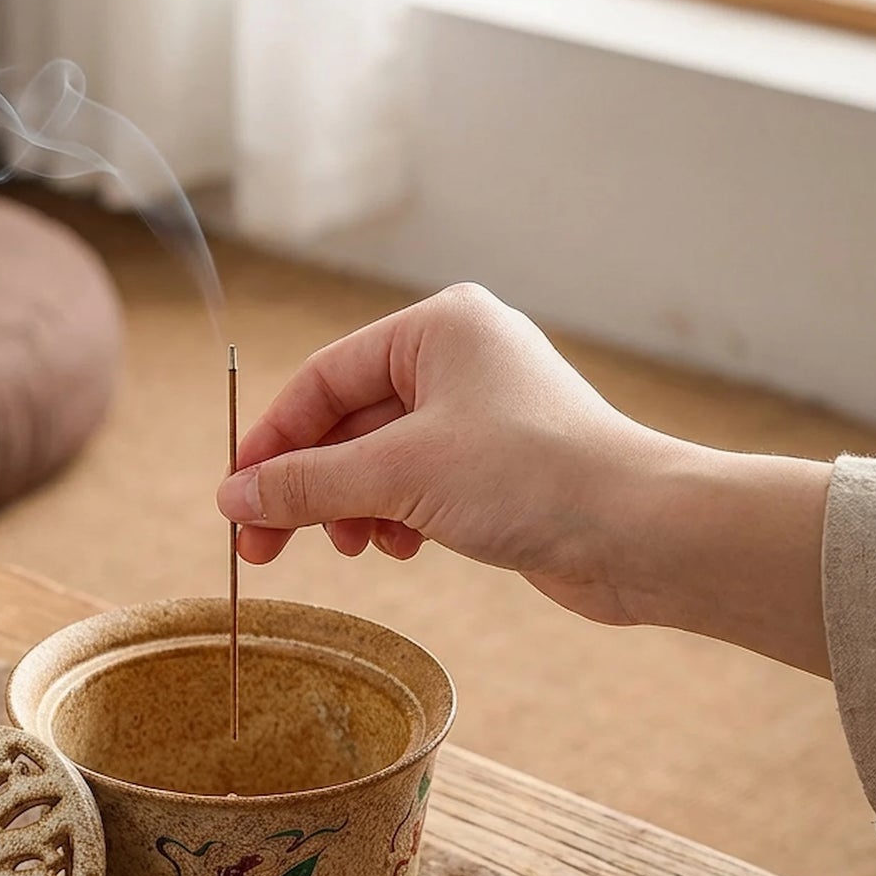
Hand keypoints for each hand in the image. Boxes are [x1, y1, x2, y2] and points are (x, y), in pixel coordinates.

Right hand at [216, 283, 831, 672]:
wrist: (642, 534)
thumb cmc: (533, 477)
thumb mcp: (399, 475)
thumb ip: (308, 484)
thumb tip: (233, 499)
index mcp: (437, 328)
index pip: (323, 380)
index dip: (272, 442)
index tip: (235, 500)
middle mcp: (458, 360)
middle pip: (346, 423)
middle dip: (307, 487)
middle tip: (261, 546)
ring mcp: (479, 414)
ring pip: (379, 460)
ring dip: (351, 507)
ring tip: (351, 547)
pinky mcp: (496, 466)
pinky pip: (416, 485)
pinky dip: (394, 517)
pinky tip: (400, 547)